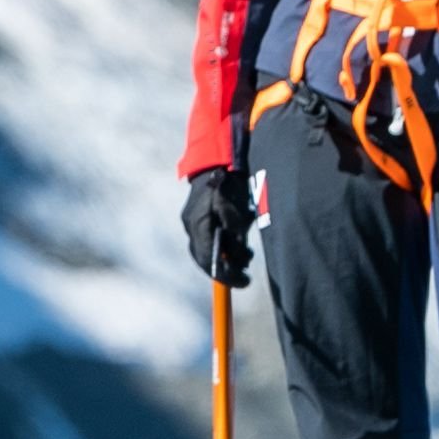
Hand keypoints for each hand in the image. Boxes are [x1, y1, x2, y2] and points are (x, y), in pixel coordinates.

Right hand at [179, 163, 254, 287]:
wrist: (216, 155)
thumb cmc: (230, 180)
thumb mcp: (237, 205)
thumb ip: (235, 229)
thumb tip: (237, 254)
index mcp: (199, 223)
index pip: (208, 260)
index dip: (226, 275)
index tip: (245, 282)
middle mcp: (190, 225)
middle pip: (205, 258)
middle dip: (226, 269)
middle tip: (246, 275)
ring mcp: (191, 220)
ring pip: (207, 248)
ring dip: (227, 256)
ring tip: (247, 255)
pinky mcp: (197, 216)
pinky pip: (208, 238)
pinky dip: (222, 245)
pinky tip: (238, 241)